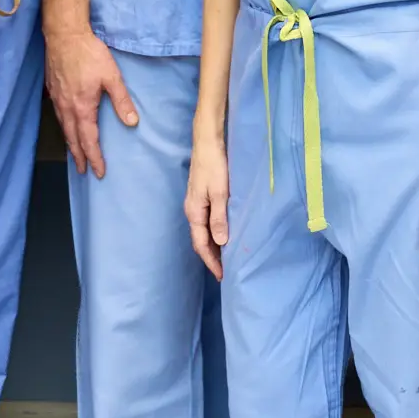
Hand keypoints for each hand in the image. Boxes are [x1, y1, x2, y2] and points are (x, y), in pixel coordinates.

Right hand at [45, 26, 137, 176]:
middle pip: (72, 139)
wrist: (64, 35)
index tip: (99, 172)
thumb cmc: (89, 53)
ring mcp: (57, 99)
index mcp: (82, 107)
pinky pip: (58, 117)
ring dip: (70, 144)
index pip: (88, 140)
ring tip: (76, 155)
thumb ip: (122, 100)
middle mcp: (67, 108)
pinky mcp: (52, 90)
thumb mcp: (111, 76)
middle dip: (80, 157)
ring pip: (64, 129)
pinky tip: (67, 127)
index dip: (94, 158)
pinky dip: (64, 129)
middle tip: (84, 171)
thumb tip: (132, 122)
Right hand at [185, 133, 229, 279]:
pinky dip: (214, 232)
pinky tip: (224, 233)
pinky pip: (207, 221)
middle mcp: (193, 210)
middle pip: (201, 240)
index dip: (211, 261)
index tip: (222, 275)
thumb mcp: (219, 193)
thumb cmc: (214, 165)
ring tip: (226, 257)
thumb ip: (219, 218)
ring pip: (204, 231)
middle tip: (225, 271)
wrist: (207, 142)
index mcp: (194, 212)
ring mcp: (196, 203)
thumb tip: (220, 243)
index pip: (201, 244)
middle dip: (211, 257)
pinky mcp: (202, 196)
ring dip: (213, 245)